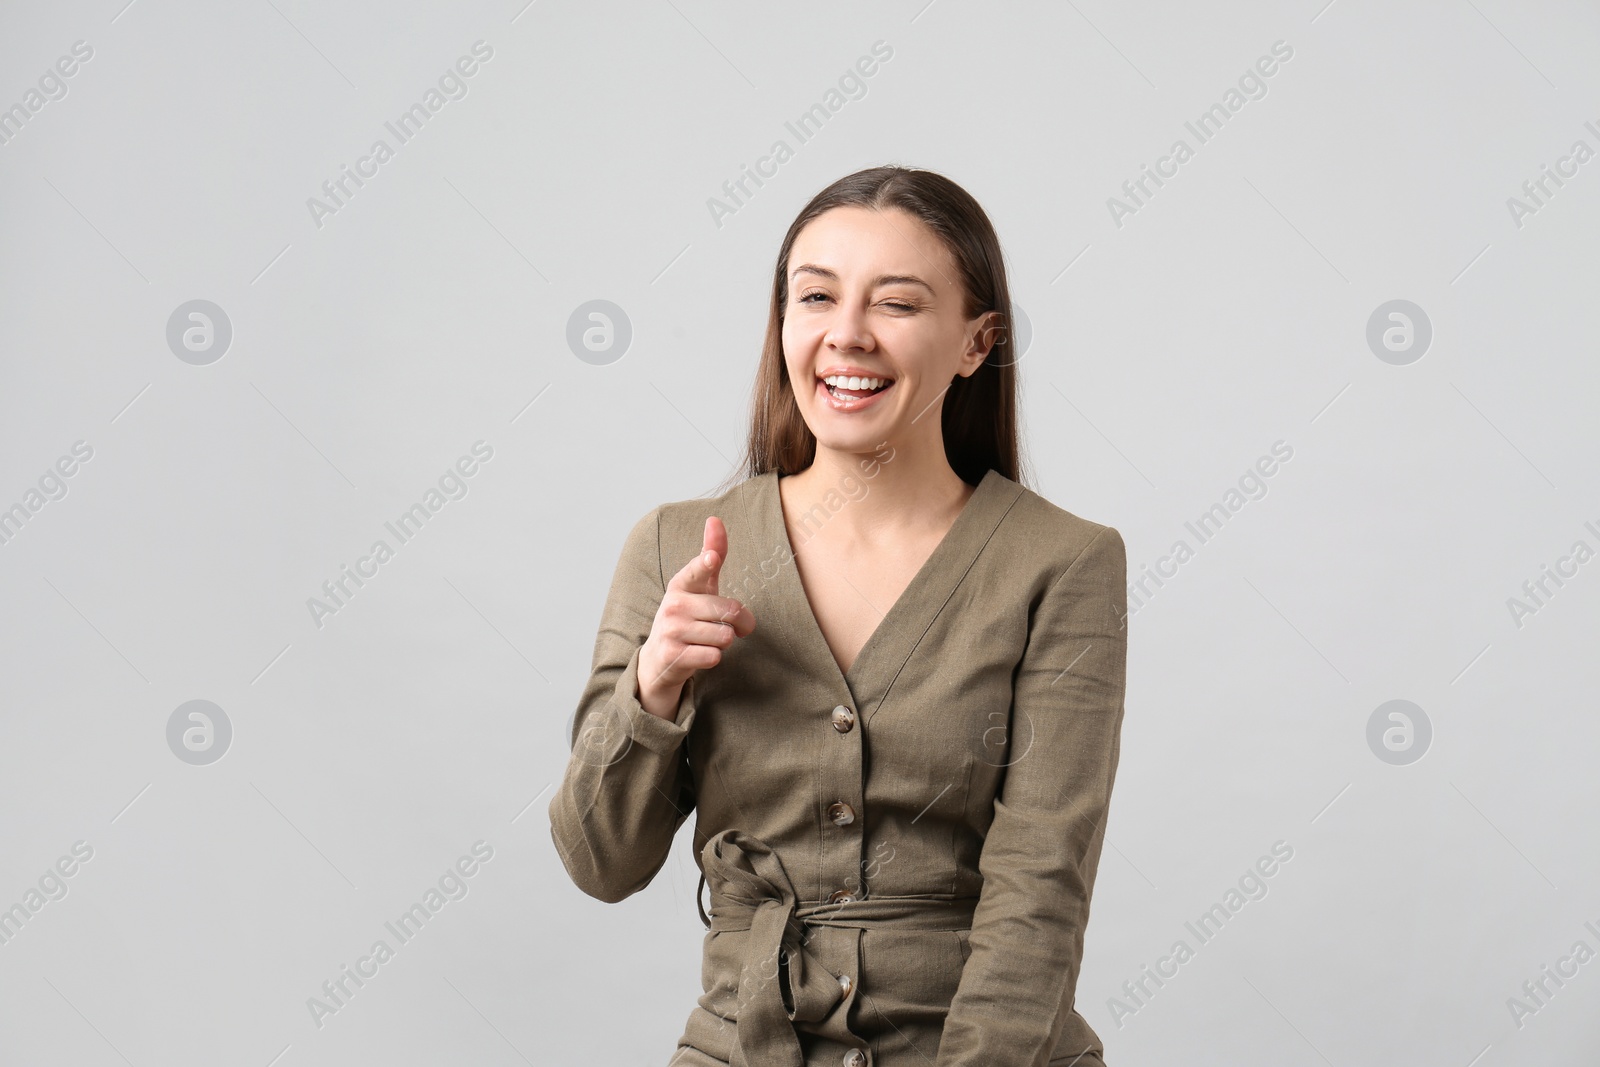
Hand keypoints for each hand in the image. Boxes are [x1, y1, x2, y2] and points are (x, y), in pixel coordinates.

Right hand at [636, 516, 755, 719]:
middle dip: (740, 623)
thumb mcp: (699, 587)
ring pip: (725, 636)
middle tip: (730, 626)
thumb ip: (711, 555)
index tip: (711, 557)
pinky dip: (713, 658)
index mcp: (681, 584)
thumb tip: (714, 519)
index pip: (697, 570)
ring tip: (707, 640)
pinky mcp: (674, 656)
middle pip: (729, 611)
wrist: (659, 660)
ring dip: (724, 642)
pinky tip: (699, 654)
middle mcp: (673, 605)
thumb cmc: (687, 617)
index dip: (706, 563)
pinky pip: (714, 656)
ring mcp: (671, 631)